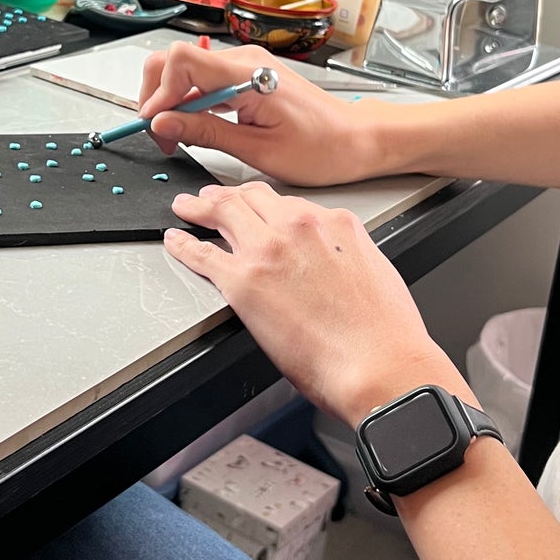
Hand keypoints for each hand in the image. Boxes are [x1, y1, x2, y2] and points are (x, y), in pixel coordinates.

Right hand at [138, 42, 382, 185]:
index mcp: (247, 75)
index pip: (180, 61)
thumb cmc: (321, 148)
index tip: (155, 125)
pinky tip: (195, 127)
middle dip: (157, 96)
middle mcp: (244, 62)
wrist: (355, 140)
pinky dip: (190, 101)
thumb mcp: (257, 150)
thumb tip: (163, 124)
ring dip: (172, 101)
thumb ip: (205, 133)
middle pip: (175, 61)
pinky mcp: (248, 76)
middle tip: (160, 135)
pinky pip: (206, 80)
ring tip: (176, 138)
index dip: (158, 93)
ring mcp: (246, 66)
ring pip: (187, 71)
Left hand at [163, 180, 466, 426]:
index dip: (267, 205)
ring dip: (201, 207)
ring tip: (188, 208)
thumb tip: (337, 265)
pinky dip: (184, 245)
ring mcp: (267, 250)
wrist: (378, 364)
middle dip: (229, 196)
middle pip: (252, 198)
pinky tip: (175, 240)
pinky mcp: (242, 281)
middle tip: (213, 198)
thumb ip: (348, 258)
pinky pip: (202, 254)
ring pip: (223, 212)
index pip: (290, 204)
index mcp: (335, 224)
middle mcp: (299, 227)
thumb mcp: (375, 273)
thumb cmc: (385, 334)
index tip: (258, 207)